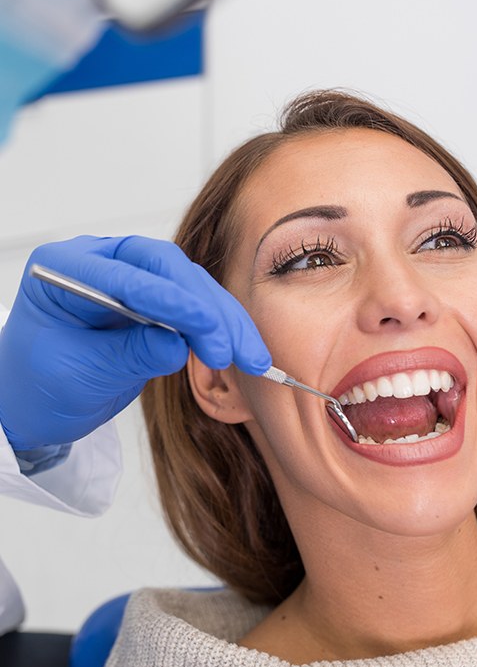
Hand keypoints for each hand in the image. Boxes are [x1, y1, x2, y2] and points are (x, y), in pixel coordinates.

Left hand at [0, 235, 270, 448]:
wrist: (37, 404)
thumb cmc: (38, 386)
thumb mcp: (78, 375)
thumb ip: (128, 356)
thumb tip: (177, 346)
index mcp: (65, 268)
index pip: (126, 276)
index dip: (170, 300)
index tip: (204, 325)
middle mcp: (103, 262)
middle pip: (168, 269)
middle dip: (206, 309)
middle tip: (227, 349)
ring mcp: (133, 278)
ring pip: (191, 286)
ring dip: (224, 320)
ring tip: (250, 357)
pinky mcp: (156, 301)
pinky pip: (197, 307)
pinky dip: (221, 329)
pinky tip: (241, 349)